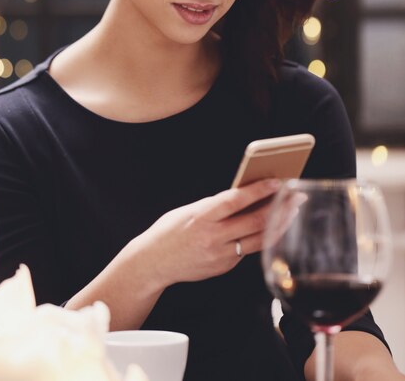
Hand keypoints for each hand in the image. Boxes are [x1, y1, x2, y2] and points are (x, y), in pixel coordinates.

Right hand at [135, 178, 281, 288]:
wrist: (153, 262)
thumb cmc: (170, 230)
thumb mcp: (191, 210)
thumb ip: (217, 205)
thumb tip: (247, 195)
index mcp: (202, 216)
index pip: (236, 200)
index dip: (259, 190)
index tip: (278, 182)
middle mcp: (213, 237)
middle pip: (255, 221)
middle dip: (280, 207)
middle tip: (296, 196)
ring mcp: (220, 255)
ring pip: (259, 239)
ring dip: (279, 223)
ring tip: (293, 211)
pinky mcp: (224, 267)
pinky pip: (247, 250)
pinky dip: (261, 237)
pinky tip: (272, 227)